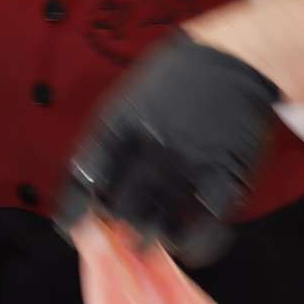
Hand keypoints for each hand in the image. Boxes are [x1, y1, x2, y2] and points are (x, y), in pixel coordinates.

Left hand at [59, 33, 280, 265]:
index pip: (84, 176)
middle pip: (118, 208)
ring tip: (145, 242)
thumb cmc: (173, 79)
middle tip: (118, 230)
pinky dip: (192, 246)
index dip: (74, 209)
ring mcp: (190, 163)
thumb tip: (86, 184)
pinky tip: (185, 245)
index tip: (70, 228)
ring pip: (156, 225)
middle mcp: (151, 145)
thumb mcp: (129, 97)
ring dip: (147, 240)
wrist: (233, 57)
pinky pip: (205, 229)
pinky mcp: (227, 177)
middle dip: (114, 226)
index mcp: (120, 122)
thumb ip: (109, 139)